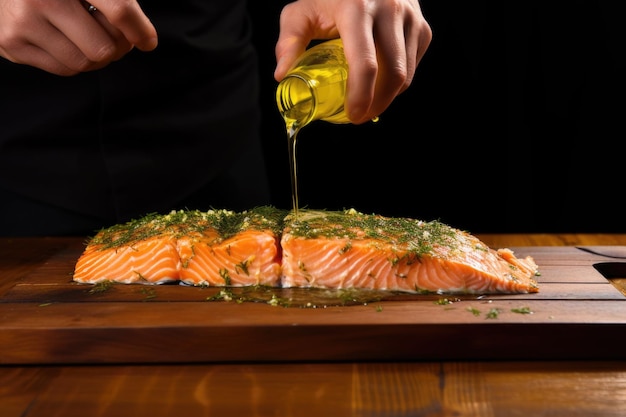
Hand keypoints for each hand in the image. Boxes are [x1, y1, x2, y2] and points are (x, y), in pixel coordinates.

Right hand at [0, 0, 157, 75]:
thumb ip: (117, 4)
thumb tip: (147, 41)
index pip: (118, 8)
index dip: (139, 29)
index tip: (148, 41)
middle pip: (104, 48)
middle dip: (114, 46)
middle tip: (108, 34)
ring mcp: (23, 22)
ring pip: (85, 63)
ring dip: (94, 57)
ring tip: (86, 37)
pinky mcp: (12, 44)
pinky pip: (64, 69)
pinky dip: (73, 61)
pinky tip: (66, 41)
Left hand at [274, 0, 431, 123]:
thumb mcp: (303, 11)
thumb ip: (290, 41)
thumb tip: (282, 75)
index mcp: (357, 8)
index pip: (365, 64)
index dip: (361, 96)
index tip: (353, 115)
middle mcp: (389, 10)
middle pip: (394, 74)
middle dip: (378, 104)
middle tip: (360, 116)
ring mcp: (411, 18)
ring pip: (407, 74)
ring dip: (389, 96)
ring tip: (368, 102)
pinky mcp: (422, 26)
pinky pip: (413, 65)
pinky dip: (398, 81)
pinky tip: (381, 82)